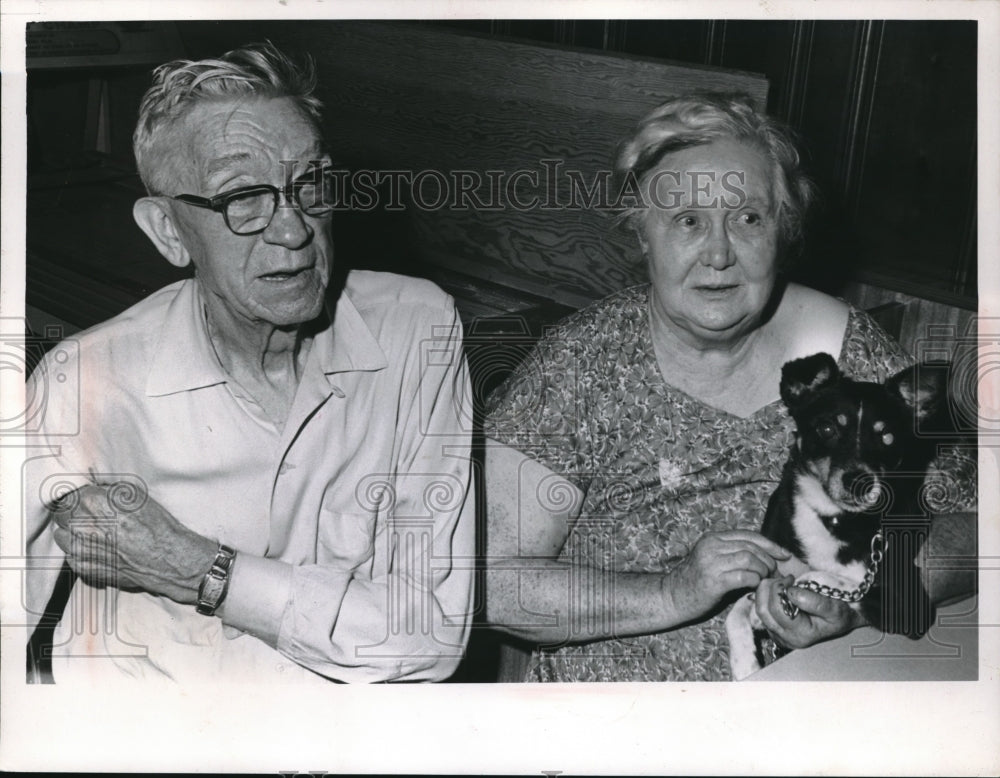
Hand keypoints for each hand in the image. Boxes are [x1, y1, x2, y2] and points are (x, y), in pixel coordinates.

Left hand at [51, 483, 217, 603]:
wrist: (168, 558)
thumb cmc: (156, 525)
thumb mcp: (136, 494)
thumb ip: (107, 489)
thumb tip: (92, 486)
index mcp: (93, 501)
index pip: (68, 494)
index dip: (78, 496)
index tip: (85, 499)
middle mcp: (82, 525)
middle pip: (61, 514)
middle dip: (72, 512)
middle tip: (89, 515)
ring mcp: (81, 549)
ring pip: (60, 535)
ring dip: (71, 532)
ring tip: (91, 532)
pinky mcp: (84, 568)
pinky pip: (69, 555)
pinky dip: (79, 550)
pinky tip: (97, 548)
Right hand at [664, 530, 791, 622]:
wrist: (671, 597)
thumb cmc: (695, 582)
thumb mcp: (711, 561)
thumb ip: (732, 555)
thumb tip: (765, 558)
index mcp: (712, 539)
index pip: (748, 535)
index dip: (769, 543)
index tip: (784, 554)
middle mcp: (711, 546)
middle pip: (750, 546)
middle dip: (769, 559)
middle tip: (775, 573)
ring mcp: (711, 562)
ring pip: (749, 558)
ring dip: (763, 569)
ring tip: (765, 580)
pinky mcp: (713, 581)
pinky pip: (744, 576)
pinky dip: (755, 580)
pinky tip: (755, 586)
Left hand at [753, 575, 865, 648]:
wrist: (842, 619)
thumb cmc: (841, 614)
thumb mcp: (836, 609)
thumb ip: (817, 602)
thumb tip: (792, 593)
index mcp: (800, 635)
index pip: (777, 610)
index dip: (780, 590)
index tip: (792, 579)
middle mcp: (786, 638)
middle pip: (763, 610)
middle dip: (769, 588)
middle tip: (785, 579)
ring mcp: (777, 633)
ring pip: (759, 609)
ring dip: (766, 591)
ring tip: (782, 583)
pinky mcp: (773, 626)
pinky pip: (762, 609)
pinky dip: (766, 595)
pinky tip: (780, 590)